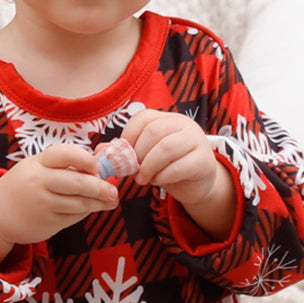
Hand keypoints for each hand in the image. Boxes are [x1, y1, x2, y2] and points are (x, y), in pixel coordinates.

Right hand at [0, 142, 117, 267]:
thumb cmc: (25, 186)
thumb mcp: (38, 168)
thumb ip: (64, 165)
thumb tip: (103, 160)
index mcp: (37, 163)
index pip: (65, 154)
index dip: (85, 159)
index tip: (97, 166)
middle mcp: (39, 182)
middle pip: (78, 182)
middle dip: (100, 187)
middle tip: (113, 190)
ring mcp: (43, 204)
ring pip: (80, 203)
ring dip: (99, 203)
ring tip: (110, 200)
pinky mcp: (48, 223)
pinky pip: (74, 217)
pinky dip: (85, 212)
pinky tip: (90, 208)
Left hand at [123, 109, 235, 239]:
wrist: (197, 184)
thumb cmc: (168, 166)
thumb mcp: (146, 157)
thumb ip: (125, 152)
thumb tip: (99, 152)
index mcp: (167, 119)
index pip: (143, 118)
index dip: (129, 137)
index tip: (124, 156)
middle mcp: (184, 124)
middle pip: (154, 132)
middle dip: (138, 154)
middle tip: (133, 171)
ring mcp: (196, 141)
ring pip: (166, 148)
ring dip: (149, 166)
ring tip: (142, 179)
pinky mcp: (204, 161)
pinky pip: (180, 167)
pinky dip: (163, 177)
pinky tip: (158, 182)